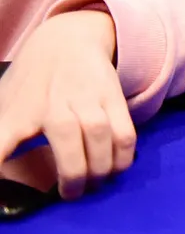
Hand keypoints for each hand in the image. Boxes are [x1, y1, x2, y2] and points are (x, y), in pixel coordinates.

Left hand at [0, 10, 136, 200]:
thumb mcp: (5, 106)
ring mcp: (85, 98)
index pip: (0, 143)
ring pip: (98, 135)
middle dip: (73, 175)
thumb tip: (6, 176)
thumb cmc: (31, 84)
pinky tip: (116, 167)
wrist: (68, 40)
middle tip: (72, 194)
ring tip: (96, 182)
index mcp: (17, 113)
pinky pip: (123, 131)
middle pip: (66, 140)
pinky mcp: (112, 97)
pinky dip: (123, 155)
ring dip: (100, 167)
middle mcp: (52, 104)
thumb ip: (4, 139)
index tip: (2, 188)